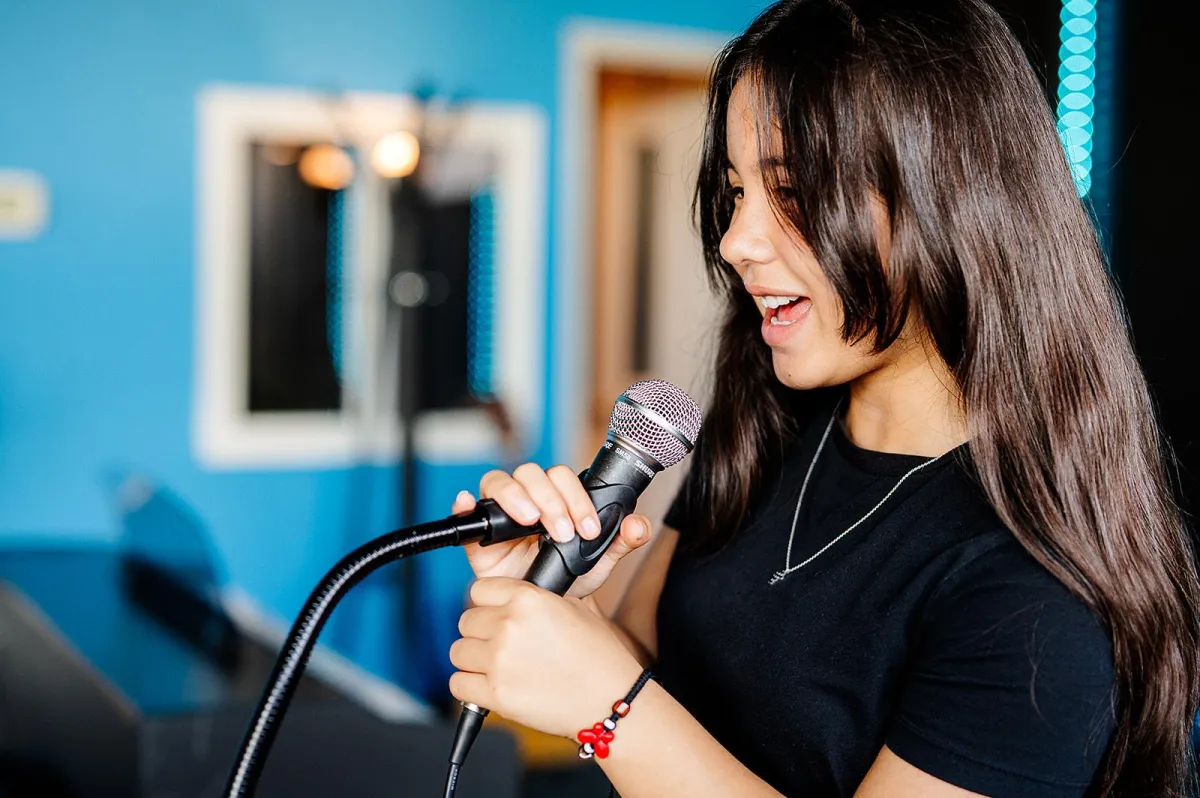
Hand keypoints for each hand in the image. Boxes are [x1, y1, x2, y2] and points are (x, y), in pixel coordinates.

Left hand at [448, 578, 643, 737]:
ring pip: (458, 651)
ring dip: (474, 659)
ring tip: (500, 666)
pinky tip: (492, 685)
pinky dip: (471, 687)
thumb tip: (508, 595)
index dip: (489, 603)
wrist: (611, 700)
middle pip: (465, 621)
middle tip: (505, 645)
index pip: (479, 590)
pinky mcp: (495, 694)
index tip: (498, 614)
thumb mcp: (573, 607)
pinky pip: (458, 684)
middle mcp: (509, 626)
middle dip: (482, 632)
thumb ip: (534, 596)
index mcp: (527, 599)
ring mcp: (499, 661)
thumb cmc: (599, 655)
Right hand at [453, 464, 652, 597]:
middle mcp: (527, 500)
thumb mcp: (598, 562)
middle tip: (562, 531)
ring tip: (530, 521)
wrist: (545, 613)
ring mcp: (500, 516)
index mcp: (556, 499)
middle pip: (530, 474)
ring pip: (499, 483)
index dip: (575, 498)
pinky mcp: (479, 537)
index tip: (588, 528)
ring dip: (515, 497)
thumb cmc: (568, 581)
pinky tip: (468, 504)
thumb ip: (621, 542)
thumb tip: (639, 525)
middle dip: (550, 499)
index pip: (562, 477)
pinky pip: (466, 512)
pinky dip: (464, 503)